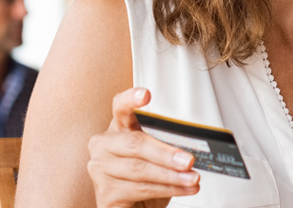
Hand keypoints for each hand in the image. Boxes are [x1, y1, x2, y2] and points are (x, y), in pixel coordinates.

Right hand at [87, 88, 200, 206]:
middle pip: (135, 143)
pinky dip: (167, 189)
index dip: (131, 99)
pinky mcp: (105, 193)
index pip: (120, 107)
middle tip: (189, 160)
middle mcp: (103, 146)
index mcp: (118, 129)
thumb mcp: (156, 157)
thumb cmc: (145, 178)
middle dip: (165, 153)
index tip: (146, 95)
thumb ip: (167, 147)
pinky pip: (140, 189)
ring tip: (193, 178)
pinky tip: (184, 188)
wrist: (134, 207)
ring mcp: (100, 169)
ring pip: (140, 170)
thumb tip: (191, 149)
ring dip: (171, 176)